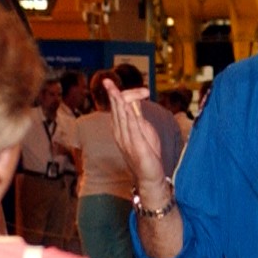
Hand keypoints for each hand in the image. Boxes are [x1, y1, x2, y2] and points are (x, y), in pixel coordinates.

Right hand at [106, 84, 167, 200]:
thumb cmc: (147, 154)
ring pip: (120, 116)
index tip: (145, 92)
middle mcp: (120, 133)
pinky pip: (131, 126)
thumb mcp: (143, 130)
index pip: (118, 107)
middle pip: (116, 109)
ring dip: (117, 101)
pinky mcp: (136, 144)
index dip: (127, 95)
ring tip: (112, 89)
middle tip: (107, 81)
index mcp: (120, 129)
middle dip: (112, 94)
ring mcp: (126, 139)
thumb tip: (134, 101)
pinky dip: (127, 114)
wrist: (150, 177)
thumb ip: (137, 116)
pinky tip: (125, 105)